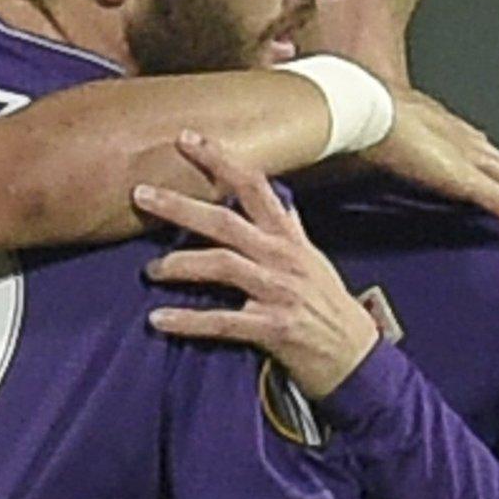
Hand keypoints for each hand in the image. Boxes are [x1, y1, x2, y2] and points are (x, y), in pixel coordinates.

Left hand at [136, 131, 378, 398]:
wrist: (358, 359)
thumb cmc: (329, 308)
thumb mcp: (313, 261)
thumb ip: (291, 231)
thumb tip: (283, 203)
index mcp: (289, 238)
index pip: (254, 187)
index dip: (220, 161)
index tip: (186, 138)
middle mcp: (283, 258)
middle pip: (225, 222)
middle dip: (180, 206)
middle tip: (140, 194)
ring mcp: (279, 292)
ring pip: (222, 265)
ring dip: (179, 264)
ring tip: (149, 270)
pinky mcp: (273, 329)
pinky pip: (222, 321)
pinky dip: (187, 320)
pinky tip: (158, 320)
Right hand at [360, 88, 498, 248]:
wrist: (372, 112)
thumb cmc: (367, 115)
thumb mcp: (379, 126)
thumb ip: (384, 138)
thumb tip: (367, 147)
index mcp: (442, 125)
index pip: (477, 146)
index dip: (491, 162)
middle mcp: (464, 139)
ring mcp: (470, 158)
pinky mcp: (470, 180)